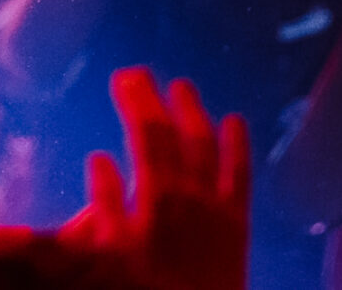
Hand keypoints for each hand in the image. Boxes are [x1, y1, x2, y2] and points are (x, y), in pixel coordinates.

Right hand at [64, 68, 250, 289]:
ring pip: (206, 146)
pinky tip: (236, 121)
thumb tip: (99, 158)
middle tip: (139, 73)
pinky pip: (242, 175)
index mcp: (156, 196)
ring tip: (182, 87)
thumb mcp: (113, 251)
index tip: (122, 76)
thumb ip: (106, 204)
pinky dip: (239, 146)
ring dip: (194, 112)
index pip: (144, 134)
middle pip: (172, 133)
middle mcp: (189, 192)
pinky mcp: (238, 222)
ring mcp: (217, 204)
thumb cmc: (148, 286)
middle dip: (154, 99)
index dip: (135, 101)